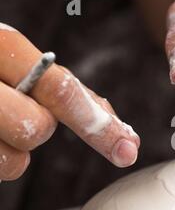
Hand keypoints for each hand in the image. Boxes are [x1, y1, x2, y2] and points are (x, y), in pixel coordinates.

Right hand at [0, 23, 139, 180]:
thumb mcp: (26, 67)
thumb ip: (73, 94)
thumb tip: (126, 136)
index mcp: (2, 47)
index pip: (59, 90)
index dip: (97, 125)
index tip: (128, 148)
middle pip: (37, 129)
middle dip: (38, 127)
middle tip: (18, 109)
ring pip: (15, 162)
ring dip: (15, 150)